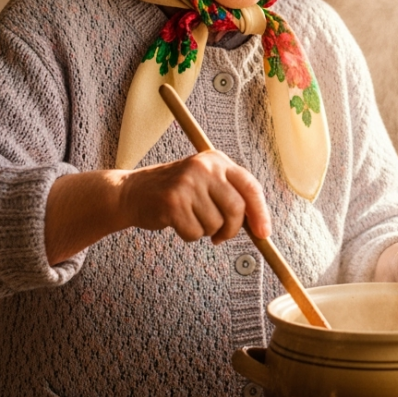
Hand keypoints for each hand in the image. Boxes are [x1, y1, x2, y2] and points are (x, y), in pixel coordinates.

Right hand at [118, 149, 271, 243]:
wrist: (133, 192)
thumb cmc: (176, 191)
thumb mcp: (205, 182)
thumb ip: (230, 195)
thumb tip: (260, 226)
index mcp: (216, 160)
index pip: (250, 187)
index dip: (260, 213)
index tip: (264, 234)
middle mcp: (204, 168)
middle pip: (236, 209)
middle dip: (231, 229)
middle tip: (221, 236)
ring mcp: (187, 183)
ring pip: (215, 224)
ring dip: (206, 231)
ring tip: (191, 219)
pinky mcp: (172, 202)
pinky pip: (195, 233)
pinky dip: (189, 235)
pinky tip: (178, 223)